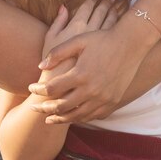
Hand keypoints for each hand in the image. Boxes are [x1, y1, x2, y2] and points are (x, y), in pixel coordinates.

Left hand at [28, 27, 145, 123]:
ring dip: (60, 118)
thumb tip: (40, 66)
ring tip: (49, 119)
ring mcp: (103, 98)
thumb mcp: (78, 40)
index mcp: (80, 74)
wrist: (130, 44)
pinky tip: (73, 116)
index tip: (30, 88)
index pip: (52, 88)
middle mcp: (91, 90)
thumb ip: (58, 53)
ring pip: (77, 115)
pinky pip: (93, 116)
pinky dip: (80, 118)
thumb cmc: (102, 39)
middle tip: (34, 109)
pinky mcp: (113, 102)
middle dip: (44, 108)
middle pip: (62, 106)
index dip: (38, 90)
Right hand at [41, 0, 118, 58]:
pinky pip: (116, 35)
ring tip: (116, 6)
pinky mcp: (108, 53)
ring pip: (111, 21)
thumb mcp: (51, 40)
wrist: (63, 90)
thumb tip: (64, 7)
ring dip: (114, 12)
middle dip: (105, 3)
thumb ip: (58, 22)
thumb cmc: (54, 64)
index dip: (92, 0)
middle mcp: (91, 32)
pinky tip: (120, 25)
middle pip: (101, 11)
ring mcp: (101, 42)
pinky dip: (118, 26)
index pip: (87, 7)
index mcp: (76, 26)